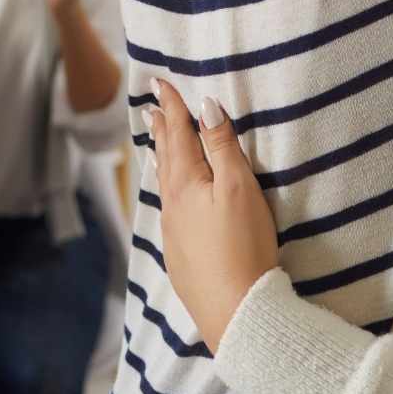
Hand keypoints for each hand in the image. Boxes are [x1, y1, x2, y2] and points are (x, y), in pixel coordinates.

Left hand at [145, 78, 279, 354]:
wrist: (235, 310)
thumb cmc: (242, 244)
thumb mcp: (239, 187)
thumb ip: (222, 146)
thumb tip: (206, 106)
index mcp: (186, 183)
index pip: (178, 134)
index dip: (171, 106)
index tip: (158, 83)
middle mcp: (173, 204)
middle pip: (166, 157)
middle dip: (161, 129)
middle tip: (150, 107)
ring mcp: (174, 232)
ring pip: (165, 184)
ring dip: (161, 158)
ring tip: (155, 144)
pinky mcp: (182, 256)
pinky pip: (170, 210)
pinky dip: (168, 190)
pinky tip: (172, 198)